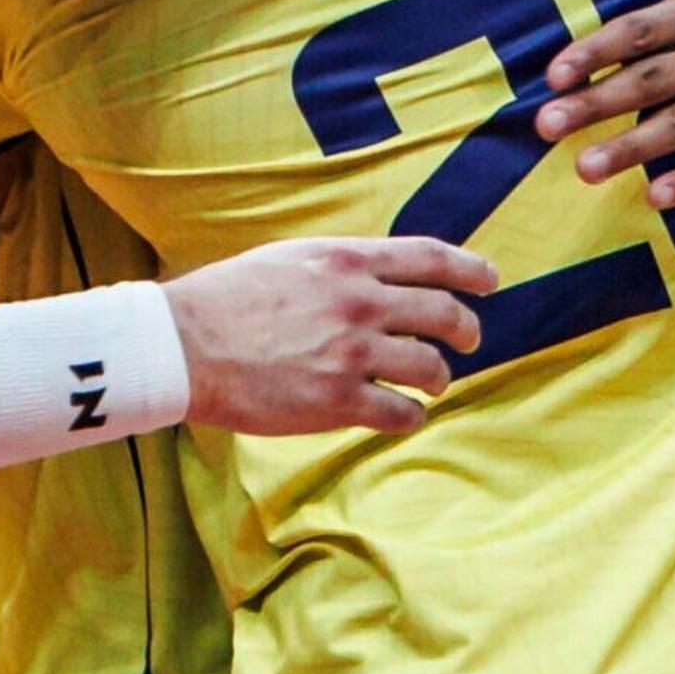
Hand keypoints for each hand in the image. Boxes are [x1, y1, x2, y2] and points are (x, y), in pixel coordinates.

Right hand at [167, 238, 498, 435]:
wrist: (184, 344)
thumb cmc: (228, 299)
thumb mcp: (292, 260)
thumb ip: (342, 268)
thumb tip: (381, 280)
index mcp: (347, 261)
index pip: (431, 257)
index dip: (471, 269)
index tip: (490, 281)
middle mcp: (359, 302)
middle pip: (444, 313)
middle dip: (466, 329)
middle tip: (467, 340)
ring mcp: (352, 353)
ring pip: (431, 367)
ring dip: (437, 377)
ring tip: (428, 384)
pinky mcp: (338, 401)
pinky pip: (401, 413)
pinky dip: (409, 416)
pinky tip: (398, 415)